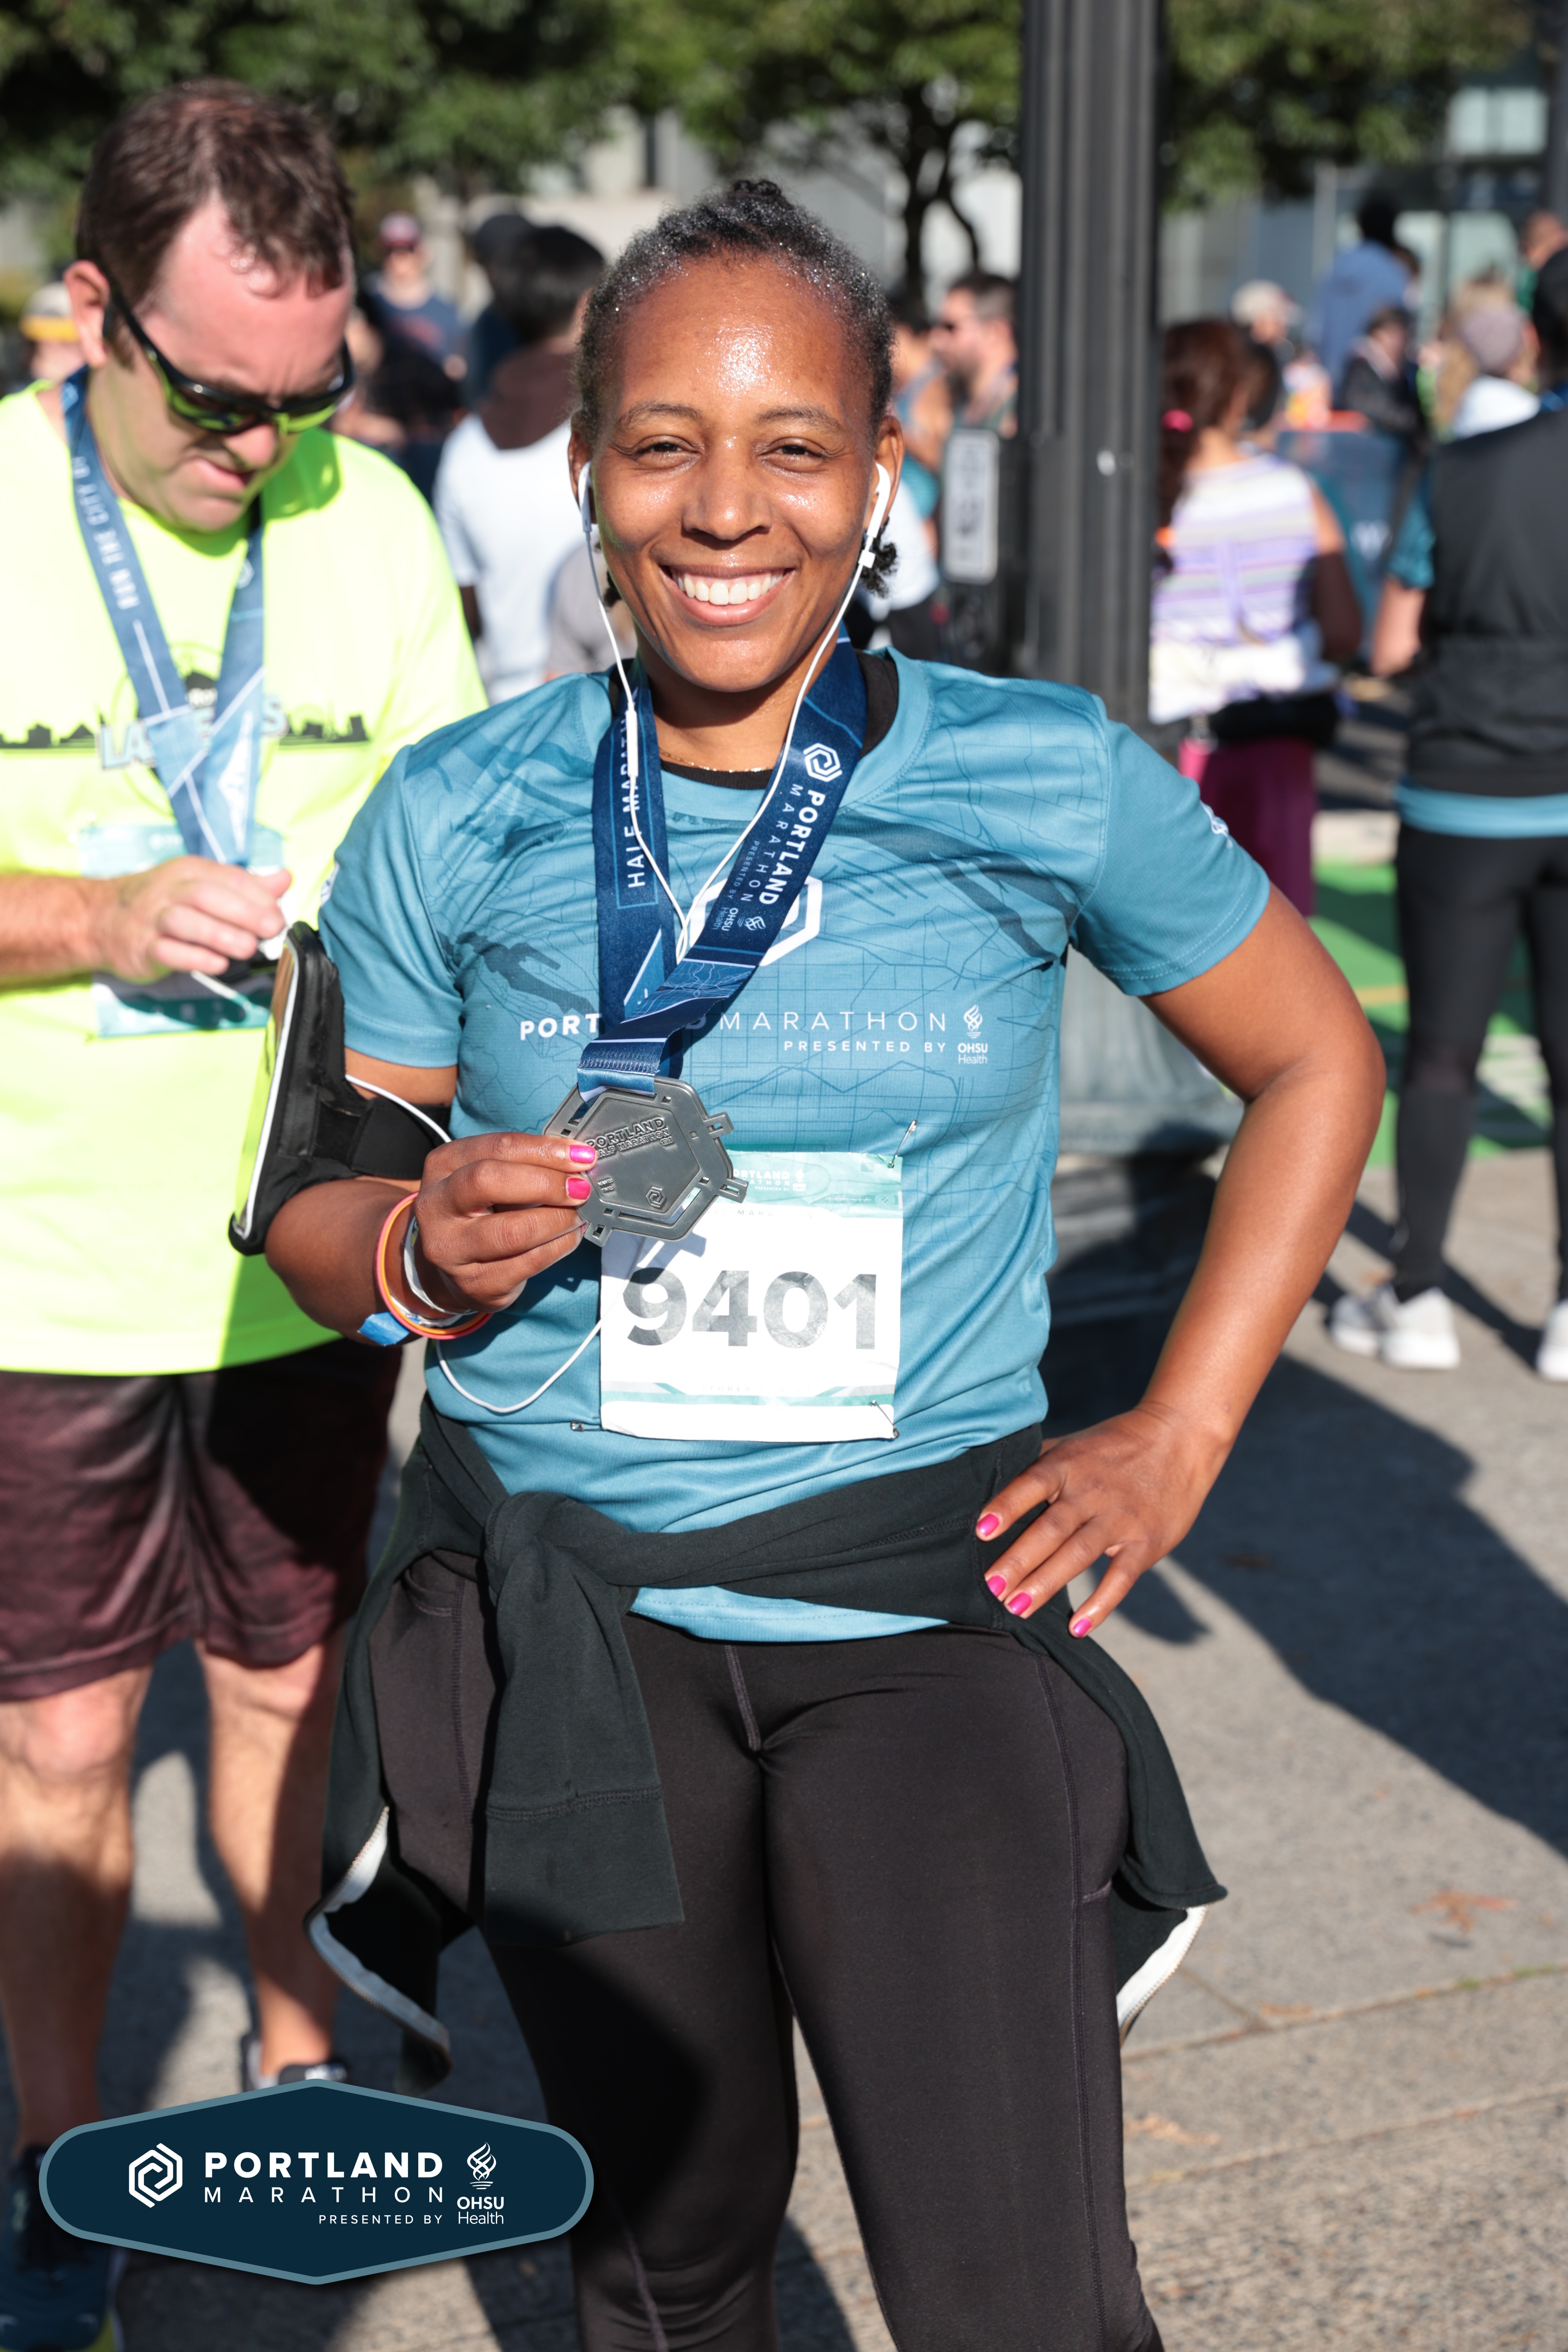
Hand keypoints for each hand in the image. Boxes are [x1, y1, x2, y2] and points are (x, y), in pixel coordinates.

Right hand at [86, 858, 291, 980]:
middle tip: (272, 928)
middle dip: (243, 912)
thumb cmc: (160, 903)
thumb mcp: (199, 885)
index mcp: (189, 872)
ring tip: (249, 948)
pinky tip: (218, 964)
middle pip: (206, 895)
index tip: (279, 914)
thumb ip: (243, 886)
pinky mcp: (142, 948)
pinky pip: (167, 951)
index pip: (228, 878)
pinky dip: (194, 957)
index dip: (257, 896)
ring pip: (185, 921)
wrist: (99, 918)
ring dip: (220, 935)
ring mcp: (152, 919)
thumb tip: (284, 879)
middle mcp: (169, 891)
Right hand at [406, 1132, 599, 1311]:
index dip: (543, 1150)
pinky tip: (570, 1236)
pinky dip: (559, 1246)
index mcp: (443, 1166)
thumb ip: (525, 1164)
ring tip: (578, 1214)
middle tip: (580, 1187)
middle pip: (490, 1182)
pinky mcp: (475, 1283)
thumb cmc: (479, 1210)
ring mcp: (451, 1248)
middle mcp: (436, 1206)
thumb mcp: (490, 1177)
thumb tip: (577, 1162)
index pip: (496, 1149)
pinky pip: (528, 1262)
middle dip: (546, 1183)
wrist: (451, 1265)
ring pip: (513, 1230)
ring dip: (558, 1219)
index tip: (581, 1155)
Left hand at [973, 1402, 1227, 1636]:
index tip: (981, 1530)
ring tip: (1017, 1608)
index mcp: (1068, 1463)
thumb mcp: (1073, 1446)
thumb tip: (988, 1481)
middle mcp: (1092, 1491)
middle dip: (1019, 1560)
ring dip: (1046, 1583)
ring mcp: (1121, 1518)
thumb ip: (1036, 1465)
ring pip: (1078, 1555)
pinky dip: (1100, 1604)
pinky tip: (1076, 1627)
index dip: (1007, 1506)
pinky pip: (1120, 1578)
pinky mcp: (1147, 1542)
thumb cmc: (1113, 1445)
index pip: (1032, 1483)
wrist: (1180, 1438)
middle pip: (1051, 1528)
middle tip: (991, 1588)